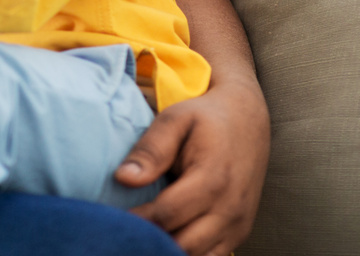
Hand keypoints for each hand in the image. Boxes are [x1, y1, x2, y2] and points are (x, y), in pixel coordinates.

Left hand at [116, 76, 269, 255]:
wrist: (247, 119)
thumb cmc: (205, 118)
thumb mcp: (174, 120)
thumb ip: (151, 150)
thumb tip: (123, 178)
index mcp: (212, 179)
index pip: (167, 215)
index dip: (137, 221)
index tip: (112, 217)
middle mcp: (230, 208)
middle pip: (183, 244)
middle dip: (150, 240)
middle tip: (124, 229)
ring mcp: (239, 223)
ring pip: (197, 255)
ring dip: (168, 249)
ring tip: (143, 235)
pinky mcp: (240, 232)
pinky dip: (187, 252)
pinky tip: (166, 239)